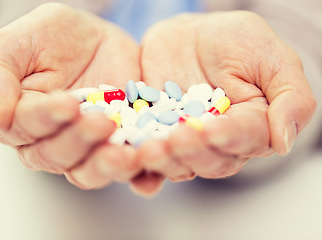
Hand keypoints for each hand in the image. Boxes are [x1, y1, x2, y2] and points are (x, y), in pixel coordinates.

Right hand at [0, 3, 141, 189]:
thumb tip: (0, 115)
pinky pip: (124, 167)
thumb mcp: (19, 42)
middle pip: (56, 156)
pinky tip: (143, 159)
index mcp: (20, 118)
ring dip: (104, 166)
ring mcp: (86, 147)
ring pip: (87, 171)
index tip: (67, 104)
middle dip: (78, 141)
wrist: (99, 39)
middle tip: (100, 121)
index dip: (43, 120)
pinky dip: (135, 170)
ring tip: (122, 154)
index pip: (23, 128)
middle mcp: (50, 140)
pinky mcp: (118, 145)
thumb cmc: (54, 38)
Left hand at [137, 11, 315, 184]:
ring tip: (150, 150)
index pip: (245, 139)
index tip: (212, 129)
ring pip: (178, 162)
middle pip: (210, 160)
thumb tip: (285, 142)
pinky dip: (139, 159)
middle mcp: (218, 142)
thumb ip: (290, 96)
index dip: (228, 137)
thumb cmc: (233, 42)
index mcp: (251, 126)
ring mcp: (185, 140)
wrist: (188, 35)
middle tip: (178, 138)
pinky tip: (131, 155)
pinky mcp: (156, 134)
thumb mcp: (269, 57)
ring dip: (165, 160)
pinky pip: (148, 150)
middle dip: (193, 151)